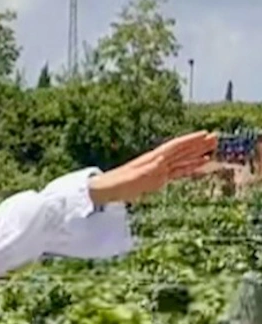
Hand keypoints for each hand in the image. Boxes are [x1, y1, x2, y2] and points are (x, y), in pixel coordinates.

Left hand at [89, 132, 219, 205]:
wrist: (107, 189)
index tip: (205, 133)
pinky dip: (191, 168)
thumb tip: (162, 162)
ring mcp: (159, 169)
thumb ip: (148, 170)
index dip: (190, 140)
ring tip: (212, 149)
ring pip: (183, 160)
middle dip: (198, 144)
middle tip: (215, 137)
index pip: (175, 146)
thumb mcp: (134, 177)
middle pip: (182, 150)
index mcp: (153, 158)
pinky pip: (179, 172)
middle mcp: (158, 161)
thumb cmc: (119, 183)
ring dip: (197, 154)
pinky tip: (200, 166)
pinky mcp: (159, 178)